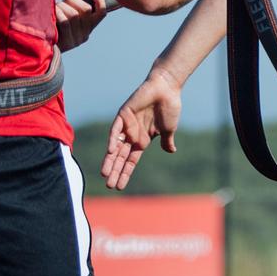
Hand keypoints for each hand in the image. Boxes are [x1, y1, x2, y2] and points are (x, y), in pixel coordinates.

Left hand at [55, 0, 110, 50]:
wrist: (39, 48)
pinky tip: (53, 11)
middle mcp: (86, 34)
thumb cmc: (51, 26)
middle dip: (73, 0)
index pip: (102, 12)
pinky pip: (65, 22)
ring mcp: (77, 39)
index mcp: (88, 27)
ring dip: (62, 6)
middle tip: (62, 1)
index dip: (99, 0)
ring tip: (54, 6)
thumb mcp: (63, 12)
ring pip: (74, 15)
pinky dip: (58, 13)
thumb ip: (72, 1)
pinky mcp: (67, 43)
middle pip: (86, 9)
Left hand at [102, 72, 183, 190]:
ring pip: (115, 147)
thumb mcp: (169, 129)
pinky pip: (115, 130)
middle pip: (121, 157)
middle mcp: (131, 136)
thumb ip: (166, 141)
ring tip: (105, 174)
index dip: (125, 173)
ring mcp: (126, 126)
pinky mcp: (123, 115)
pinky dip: (113, 140)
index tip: (120, 187)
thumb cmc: (169, 107)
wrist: (166, 88)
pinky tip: (111, 152)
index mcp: (142, 141)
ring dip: (110, 160)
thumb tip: (171, 151)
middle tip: (109, 186)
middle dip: (115, 171)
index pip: (131, 161)